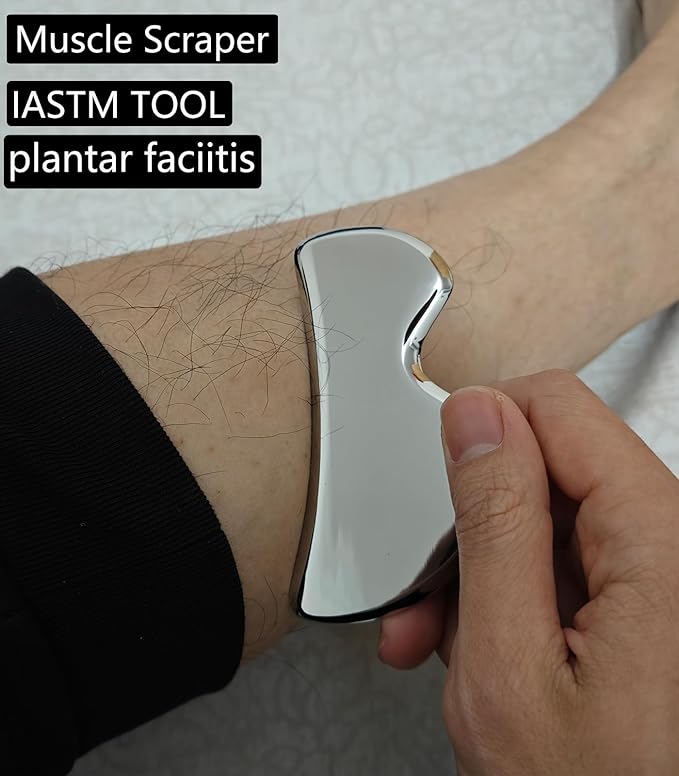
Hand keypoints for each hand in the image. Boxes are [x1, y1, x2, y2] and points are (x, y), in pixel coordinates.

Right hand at [379, 369, 678, 774]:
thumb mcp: (508, 665)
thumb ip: (491, 523)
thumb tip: (476, 418)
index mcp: (661, 539)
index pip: (555, 406)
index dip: (481, 431)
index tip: (436, 482)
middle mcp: (675, 544)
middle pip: (547, 470)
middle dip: (470, 527)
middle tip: (427, 596)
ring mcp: (662, 577)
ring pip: (546, 524)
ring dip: (481, 574)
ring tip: (441, 640)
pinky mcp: (648, 606)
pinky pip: (565, 569)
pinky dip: (512, 601)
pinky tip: (479, 648)